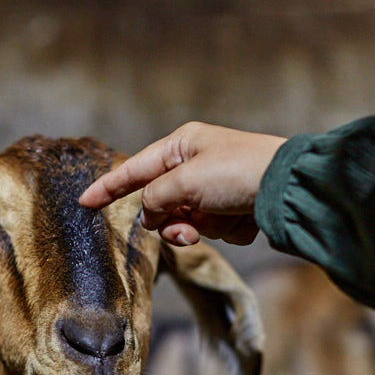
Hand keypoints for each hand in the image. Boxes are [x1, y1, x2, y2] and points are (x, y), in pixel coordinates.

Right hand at [79, 122, 285, 245]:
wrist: (289, 189)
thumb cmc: (237, 173)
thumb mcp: (185, 180)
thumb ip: (156, 199)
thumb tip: (149, 217)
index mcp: (184, 145)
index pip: (135, 169)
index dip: (108, 187)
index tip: (85, 202)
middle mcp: (198, 165)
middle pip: (161, 203)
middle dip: (169, 220)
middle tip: (186, 226)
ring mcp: (217, 189)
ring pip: (187, 222)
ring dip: (198, 228)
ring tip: (217, 223)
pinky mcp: (236, 209)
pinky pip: (215, 229)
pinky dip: (226, 230)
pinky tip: (245, 218)